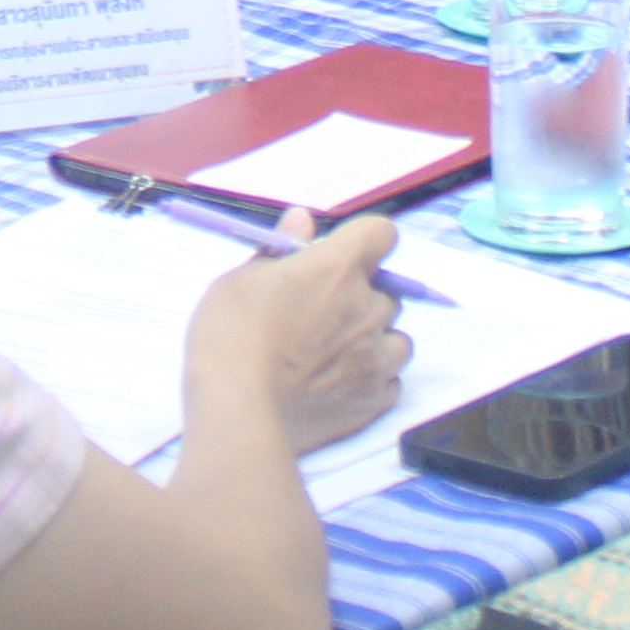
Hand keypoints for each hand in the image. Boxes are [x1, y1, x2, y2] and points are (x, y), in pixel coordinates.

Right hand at [186, 210, 410, 455]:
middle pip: (388, 293)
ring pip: (398, 341)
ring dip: (376, 341)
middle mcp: (368, 308)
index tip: (341, 257)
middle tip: (324, 315)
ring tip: (338, 356)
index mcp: (339, 268)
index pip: (381, 234)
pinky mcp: (373, 401)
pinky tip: (341, 386)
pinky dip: (373, 381)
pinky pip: (391, 383)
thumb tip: (302, 221)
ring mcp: (376, 358)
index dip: (363, 243)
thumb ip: (279, 250)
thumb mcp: (242, 279)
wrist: (238, 408)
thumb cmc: (232, 335)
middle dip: (363, 299)